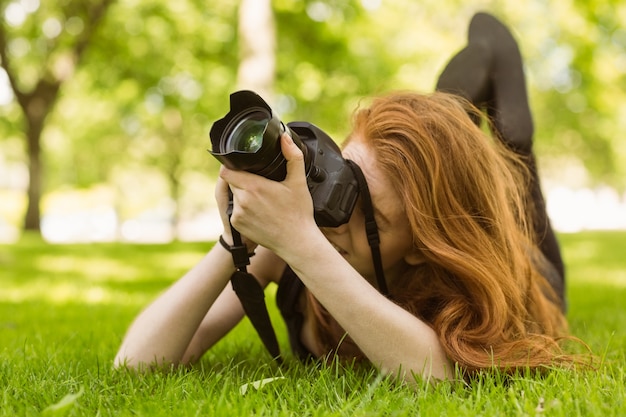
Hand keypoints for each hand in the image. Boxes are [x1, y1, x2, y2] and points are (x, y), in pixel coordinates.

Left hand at [219, 133, 316, 253]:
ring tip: (260, 198)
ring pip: (234, 196)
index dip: (232, 166)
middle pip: (232, 182)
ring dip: (242, 194)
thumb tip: (285, 138)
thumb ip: (292, 156)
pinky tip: (258, 211)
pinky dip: (243, 209)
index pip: (227, 170)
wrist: (296, 242)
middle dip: (241, 179)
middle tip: (258, 181)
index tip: (243, 165)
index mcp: (254, 186)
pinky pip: (235, 211)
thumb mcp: (298, 182)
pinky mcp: (238, 225)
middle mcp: (242, 200)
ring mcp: (238, 214)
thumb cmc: (298, 213)